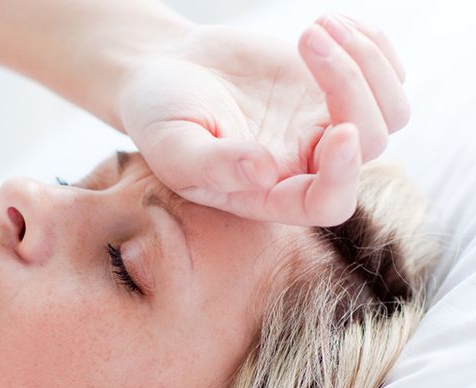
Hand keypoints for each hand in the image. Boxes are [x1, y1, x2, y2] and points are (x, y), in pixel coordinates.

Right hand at [119, 14, 407, 225]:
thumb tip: (263, 173)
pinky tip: (326, 23)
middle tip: (308, 37)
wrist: (164, 72)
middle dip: (351, 86)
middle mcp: (306, 165)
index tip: (340, 131)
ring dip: (367, 61)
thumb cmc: (159, 117)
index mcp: (268, 192)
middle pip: (370, 143)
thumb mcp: (172, 145)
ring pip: (390, 110)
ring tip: (316, 26)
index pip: (327, 202)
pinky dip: (370, 43)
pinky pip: (386, 72)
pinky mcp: (333, 86)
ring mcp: (325, 124)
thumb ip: (212, 165)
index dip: (343, 176)